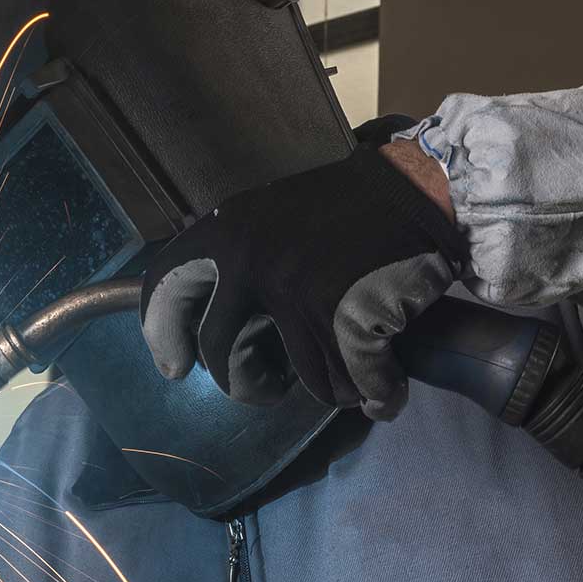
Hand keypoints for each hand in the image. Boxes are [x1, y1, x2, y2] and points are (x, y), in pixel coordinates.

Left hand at [140, 138, 464, 418]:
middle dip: (245, 385)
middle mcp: (252, 264)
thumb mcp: (273, 214)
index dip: (163, 334)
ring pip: (300, 379)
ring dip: (330, 388)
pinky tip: (386, 394)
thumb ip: (240, 257)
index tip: (174, 367)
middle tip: (266, 388)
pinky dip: (374, 394)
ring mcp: (298, 294)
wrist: (419, 186)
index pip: (165, 288)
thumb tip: (219, 316)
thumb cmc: (350, 202)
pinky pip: (350, 383)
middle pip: (222, 356)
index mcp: (227, 233)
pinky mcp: (345, 318)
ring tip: (351, 382)